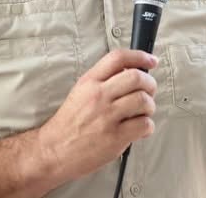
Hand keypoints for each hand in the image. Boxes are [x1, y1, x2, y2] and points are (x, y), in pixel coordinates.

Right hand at [37, 49, 157, 182]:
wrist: (54, 150)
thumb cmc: (69, 123)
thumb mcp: (80, 92)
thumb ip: (102, 80)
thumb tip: (131, 72)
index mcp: (89, 82)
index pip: (118, 58)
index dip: (140, 56)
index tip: (151, 61)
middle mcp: (98, 96)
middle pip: (136, 77)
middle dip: (150, 83)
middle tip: (149, 90)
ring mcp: (107, 116)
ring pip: (143, 100)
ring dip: (150, 106)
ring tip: (143, 112)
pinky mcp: (114, 137)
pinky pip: (144, 125)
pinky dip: (147, 126)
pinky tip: (140, 128)